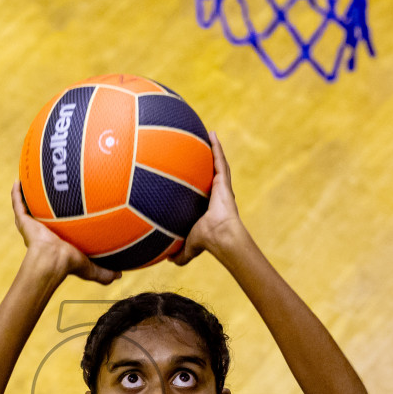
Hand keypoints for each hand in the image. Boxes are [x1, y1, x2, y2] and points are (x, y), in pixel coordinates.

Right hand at [11, 182, 120, 284]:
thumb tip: (120, 275)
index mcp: (56, 241)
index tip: (67, 209)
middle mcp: (43, 233)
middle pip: (42, 216)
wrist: (52, 261)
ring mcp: (32, 226)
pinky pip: (18, 204)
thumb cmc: (69, 264)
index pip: (58, 230)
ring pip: (28, 208)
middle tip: (51, 191)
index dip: (61, 221)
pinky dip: (17, 193)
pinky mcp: (24, 222)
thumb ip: (104, 272)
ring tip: (30, 182)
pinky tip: (18, 181)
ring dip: (28, 196)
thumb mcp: (91, 267)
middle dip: (44, 206)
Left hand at [171, 131, 247, 266]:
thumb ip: (180, 253)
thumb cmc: (206, 241)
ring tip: (208, 135)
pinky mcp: (224, 181)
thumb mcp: (189, 246)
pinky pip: (219, 160)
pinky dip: (217, 147)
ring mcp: (220, 186)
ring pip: (216, 164)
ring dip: (213, 149)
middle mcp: (214, 194)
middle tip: (197, 149)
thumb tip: (168, 259)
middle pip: (209, 174)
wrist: (220, 235)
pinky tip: (212, 134)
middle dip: (206, 161)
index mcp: (207, 205)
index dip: (198, 182)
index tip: (191, 174)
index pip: (201, 191)